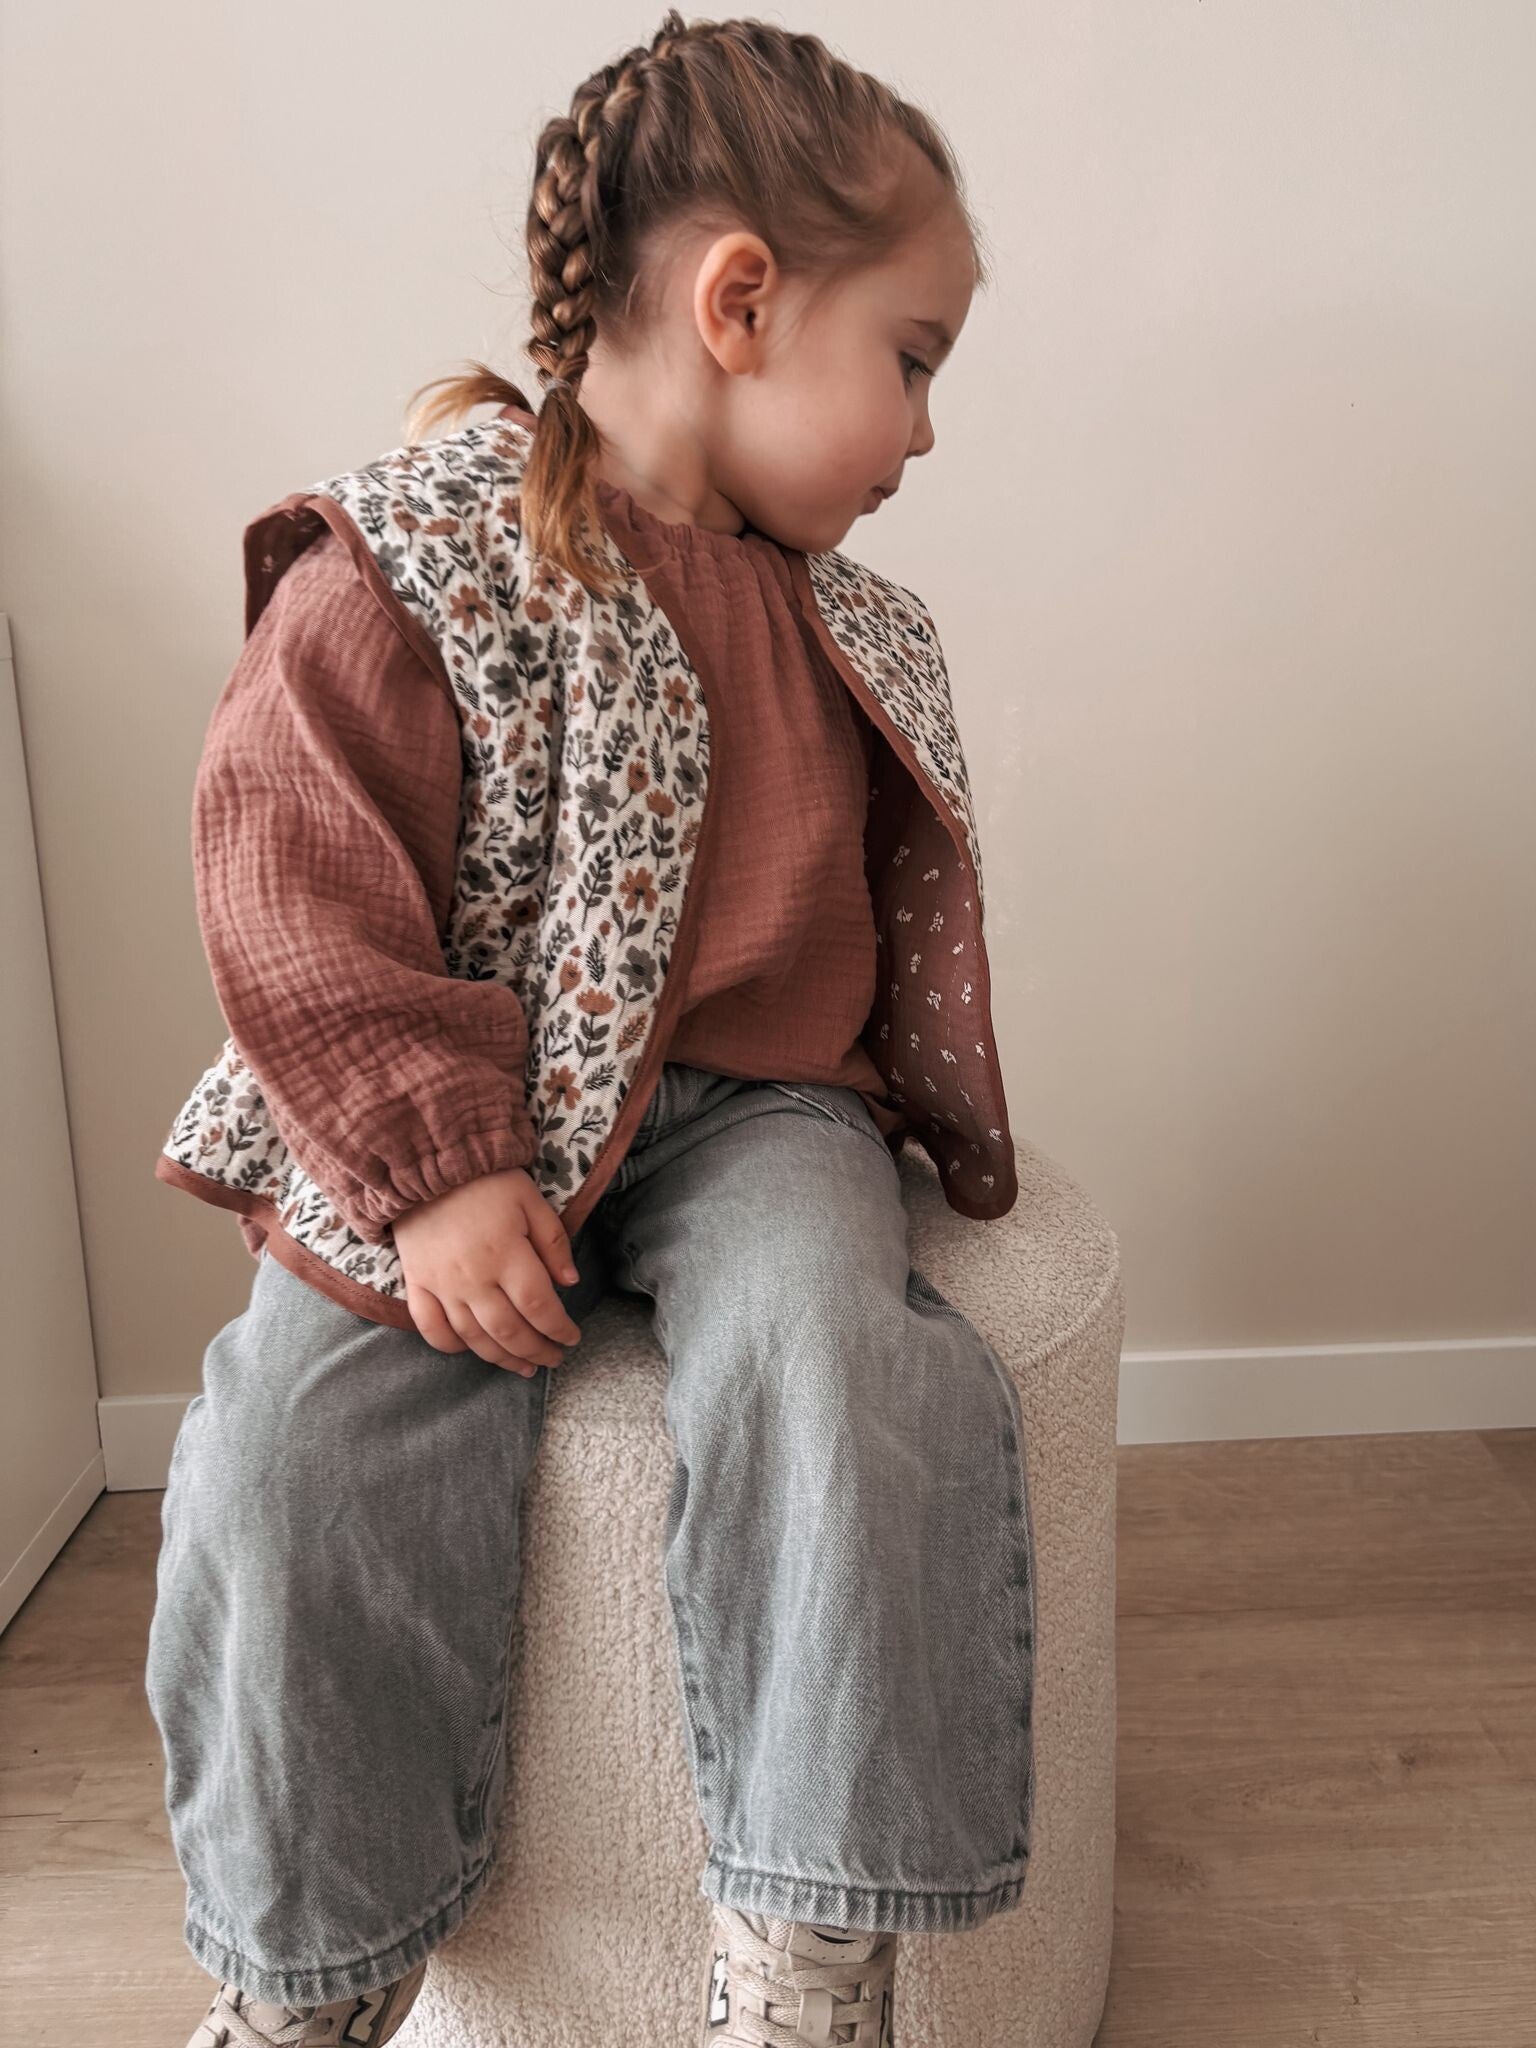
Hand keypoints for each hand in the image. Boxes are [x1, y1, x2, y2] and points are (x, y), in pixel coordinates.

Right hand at [391, 1166, 582, 1374]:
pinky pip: (430, 1328)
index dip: (559, 1329)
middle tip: (554, 1359)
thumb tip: (570, 1283)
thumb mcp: (530, 1200)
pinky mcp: (416, 1284)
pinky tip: (471, 1349)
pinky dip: (450, 1346)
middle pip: (510, 1330)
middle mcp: (474, 1277)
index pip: (539, 1306)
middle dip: (537, 1350)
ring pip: (474, 1337)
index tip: (572, 1338)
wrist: (425, 1165)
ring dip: (502, 1358)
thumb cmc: (485, 1180)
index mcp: (507, 1254)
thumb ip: (553, 1241)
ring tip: (523, 1367)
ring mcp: (442, 1285)